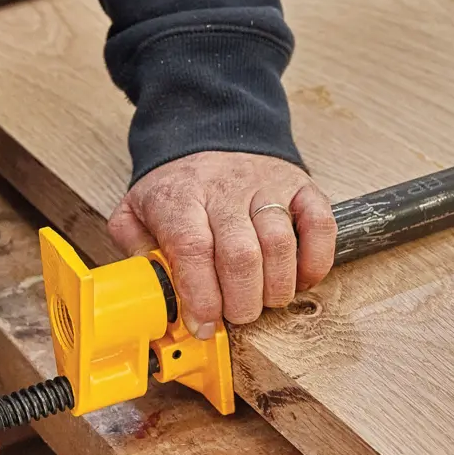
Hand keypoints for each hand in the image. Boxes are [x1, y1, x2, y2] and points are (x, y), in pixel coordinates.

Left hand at [108, 151, 336, 335]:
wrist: (210, 131)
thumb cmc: (178, 186)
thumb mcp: (135, 210)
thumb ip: (134, 249)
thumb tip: (149, 291)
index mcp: (180, 197)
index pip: (193, 249)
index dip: (201, 295)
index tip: (203, 323)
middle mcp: (225, 190)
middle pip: (241, 255)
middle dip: (241, 302)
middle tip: (236, 317)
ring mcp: (267, 186)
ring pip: (280, 245)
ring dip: (276, 288)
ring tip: (264, 300)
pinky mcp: (300, 186)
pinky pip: (319, 225)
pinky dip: (315, 262)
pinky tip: (298, 279)